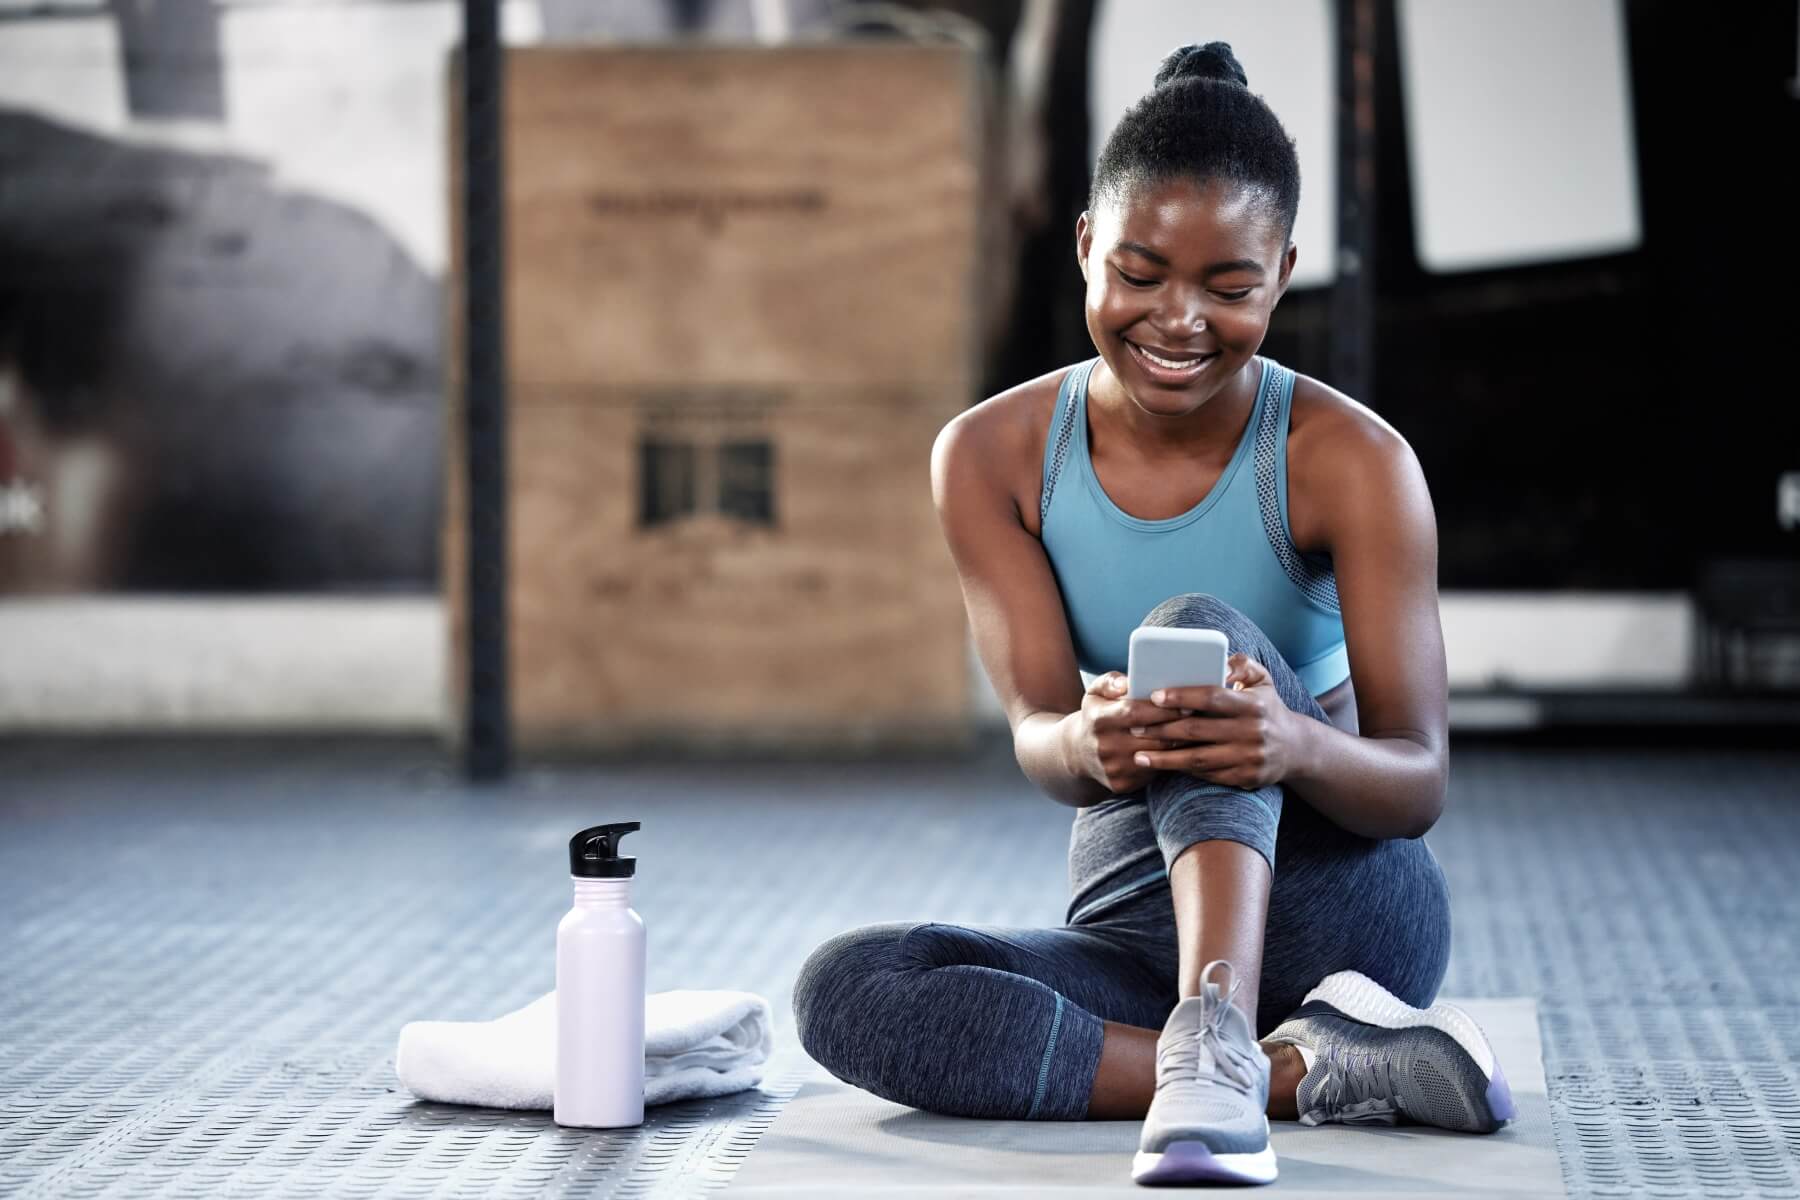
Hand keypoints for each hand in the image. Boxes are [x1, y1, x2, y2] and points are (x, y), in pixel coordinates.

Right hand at [1071, 671, 1190, 794]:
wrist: (1078, 754)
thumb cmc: (1096, 716)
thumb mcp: (1095, 693)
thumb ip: (1111, 682)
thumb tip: (1127, 683)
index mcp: (1099, 720)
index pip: (1136, 713)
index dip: (1163, 709)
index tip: (1187, 704)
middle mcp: (1104, 746)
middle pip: (1151, 737)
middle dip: (1178, 727)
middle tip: (1201, 719)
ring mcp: (1113, 768)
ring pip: (1157, 756)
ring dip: (1179, 746)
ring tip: (1197, 734)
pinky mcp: (1121, 784)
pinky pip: (1153, 772)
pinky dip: (1169, 762)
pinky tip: (1183, 752)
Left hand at [1123, 654, 1302, 789]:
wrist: (1296, 749)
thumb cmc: (1268, 707)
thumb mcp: (1263, 680)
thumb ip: (1241, 664)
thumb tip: (1219, 663)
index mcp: (1253, 704)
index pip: (1211, 697)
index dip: (1181, 696)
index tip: (1154, 696)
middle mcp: (1251, 732)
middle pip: (1197, 730)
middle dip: (1161, 729)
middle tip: (1134, 727)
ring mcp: (1248, 758)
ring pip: (1198, 759)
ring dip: (1165, 758)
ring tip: (1138, 755)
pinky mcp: (1245, 778)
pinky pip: (1207, 775)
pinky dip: (1183, 771)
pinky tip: (1163, 766)